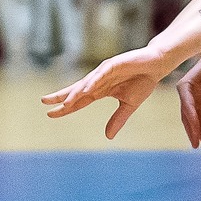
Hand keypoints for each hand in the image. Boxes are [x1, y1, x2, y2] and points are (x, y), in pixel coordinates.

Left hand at [41, 45, 177, 140]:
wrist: (156, 65)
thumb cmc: (142, 82)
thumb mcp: (129, 105)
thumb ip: (118, 119)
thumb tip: (108, 137)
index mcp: (101, 90)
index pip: (79, 100)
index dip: (65, 107)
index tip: (50, 113)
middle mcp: (99, 80)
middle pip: (76, 90)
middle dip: (60, 96)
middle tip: (43, 101)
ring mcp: (105, 71)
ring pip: (86, 83)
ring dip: (75, 92)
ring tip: (64, 102)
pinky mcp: (114, 64)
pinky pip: (101, 74)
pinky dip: (93, 81)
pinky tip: (85, 89)